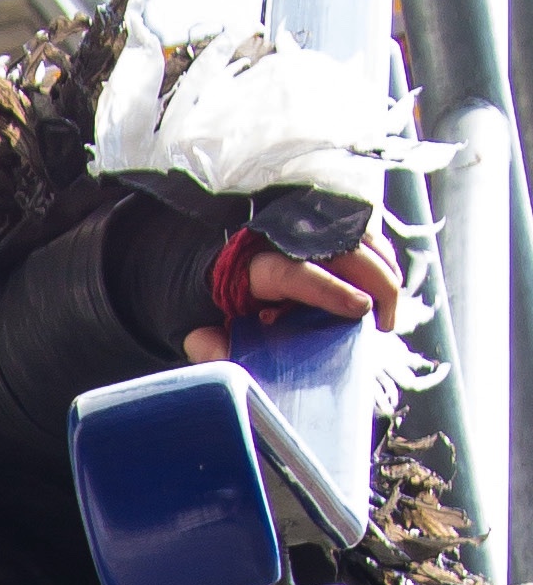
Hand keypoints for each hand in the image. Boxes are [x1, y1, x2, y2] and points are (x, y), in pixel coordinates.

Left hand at [184, 231, 403, 360]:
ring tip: (388, 310)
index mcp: (246, 265)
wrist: (204, 265)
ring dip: (383, 268)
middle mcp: (278, 238)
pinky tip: (386, 284)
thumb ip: (208, 346)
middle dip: (374, 280)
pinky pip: (359, 230)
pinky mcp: (319, 224)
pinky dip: (380, 254)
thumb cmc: (206, 303)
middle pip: (339, 247)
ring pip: (356, 234)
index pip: (293, 272)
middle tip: (386, 321)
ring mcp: (302, 227)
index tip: (362, 309)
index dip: (330, 290)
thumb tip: (225, 360)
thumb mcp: (197, 328)